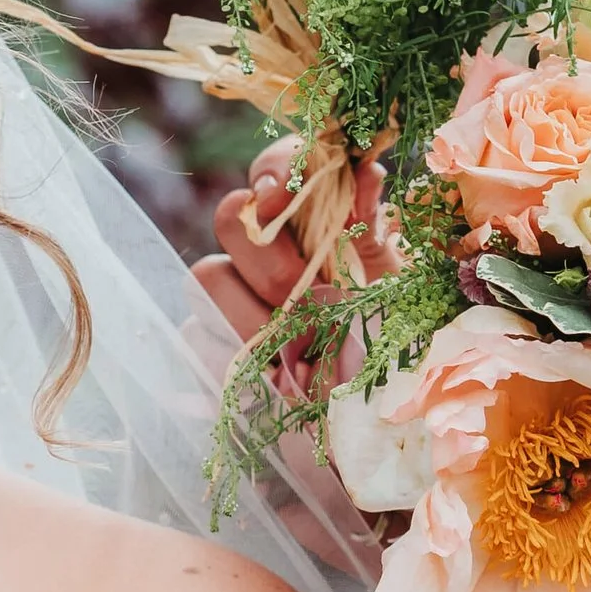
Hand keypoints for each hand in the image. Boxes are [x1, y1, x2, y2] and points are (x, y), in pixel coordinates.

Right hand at [191, 141, 391, 399]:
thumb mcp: (394, 290)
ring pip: (207, 276)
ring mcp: (229, 297)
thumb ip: (371, 233)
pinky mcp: (206, 345)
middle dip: (274, 264)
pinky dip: (236, 362)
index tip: (283, 194)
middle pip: (232, 218)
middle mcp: (265, 250)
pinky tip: (275, 384)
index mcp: (312, 223)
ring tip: (305, 358)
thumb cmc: (387, 346)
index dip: (276, 170)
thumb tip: (366, 174)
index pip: (275, 169)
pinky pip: (196, 336)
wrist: (368, 423)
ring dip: (257, 319)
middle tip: (317, 307)